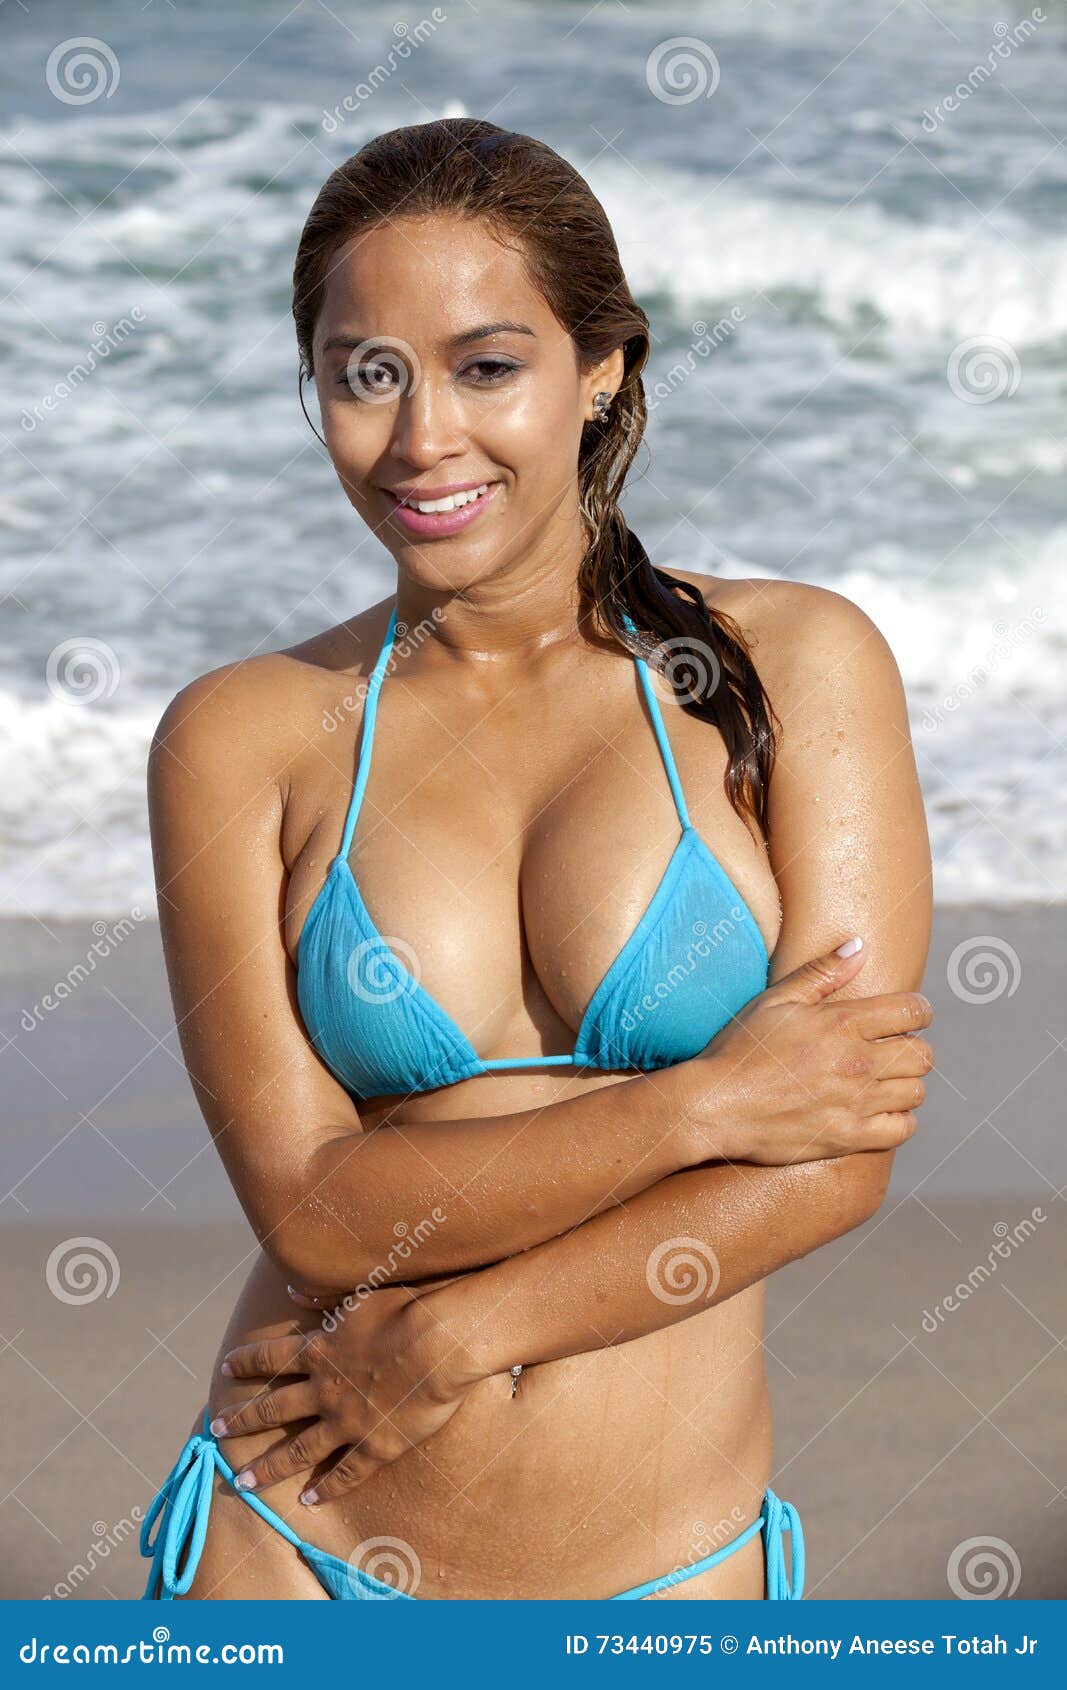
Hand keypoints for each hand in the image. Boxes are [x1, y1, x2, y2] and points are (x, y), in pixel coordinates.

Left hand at [212, 1284, 486, 1504]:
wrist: (441, 1343)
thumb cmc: (407, 1308)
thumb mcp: (360, 1294)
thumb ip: (323, 1296)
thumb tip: (290, 1289)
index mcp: (321, 1350)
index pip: (272, 1357)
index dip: (247, 1362)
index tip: (225, 1368)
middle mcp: (325, 1390)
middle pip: (274, 1408)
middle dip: (242, 1419)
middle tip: (215, 1430)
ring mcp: (347, 1422)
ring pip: (298, 1450)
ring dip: (269, 1467)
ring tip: (242, 1482)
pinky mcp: (374, 1447)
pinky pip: (344, 1474)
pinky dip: (325, 1489)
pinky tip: (308, 1501)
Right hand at [688, 937, 933, 1164]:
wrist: (715, 1106)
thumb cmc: (740, 1049)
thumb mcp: (775, 1000)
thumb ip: (822, 972)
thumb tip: (861, 945)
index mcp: (842, 1024)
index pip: (913, 1012)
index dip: (918, 1010)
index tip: (907, 1015)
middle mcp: (857, 1064)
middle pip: (922, 1055)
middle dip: (912, 1047)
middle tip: (891, 1049)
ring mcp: (856, 1104)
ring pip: (916, 1092)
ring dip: (904, 1083)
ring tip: (882, 1080)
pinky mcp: (849, 1137)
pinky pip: (902, 1130)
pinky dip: (899, 1120)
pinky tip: (879, 1110)